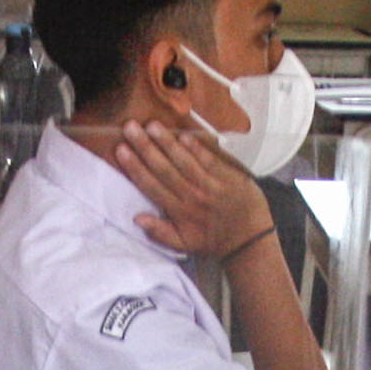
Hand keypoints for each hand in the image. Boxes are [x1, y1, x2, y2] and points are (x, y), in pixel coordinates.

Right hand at [107, 115, 276, 262]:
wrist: (249, 239)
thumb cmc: (213, 240)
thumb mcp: (184, 244)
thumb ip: (159, 232)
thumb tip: (136, 217)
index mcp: (179, 212)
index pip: (152, 186)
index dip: (135, 168)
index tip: (121, 150)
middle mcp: (191, 197)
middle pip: (164, 170)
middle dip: (145, 148)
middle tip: (130, 128)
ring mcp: (210, 186)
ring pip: (184, 162)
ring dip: (167, 143)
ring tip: (151, 125)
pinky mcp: (227, 177)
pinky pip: (209, 160)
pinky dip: (196, 148)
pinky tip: (183, 135)